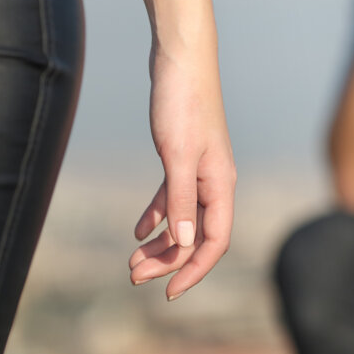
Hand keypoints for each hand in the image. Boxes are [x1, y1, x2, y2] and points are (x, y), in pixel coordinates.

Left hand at [127, 41, 235, 300]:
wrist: (180, 59)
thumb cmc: (182, 102)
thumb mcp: (177, 155)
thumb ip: (182, 200)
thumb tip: (187, 244)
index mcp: (221, 184)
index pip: (214, 241)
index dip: (194, 271)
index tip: (168, 294)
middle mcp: (215, 181)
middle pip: (197, 236)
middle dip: (169, 261)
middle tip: (133, 277)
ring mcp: (200, 170)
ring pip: (185, 219)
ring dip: (162, 243)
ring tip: (132, 261)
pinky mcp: (183, 157)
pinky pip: (174, 197)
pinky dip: (158, 216)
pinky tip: (139, 229)